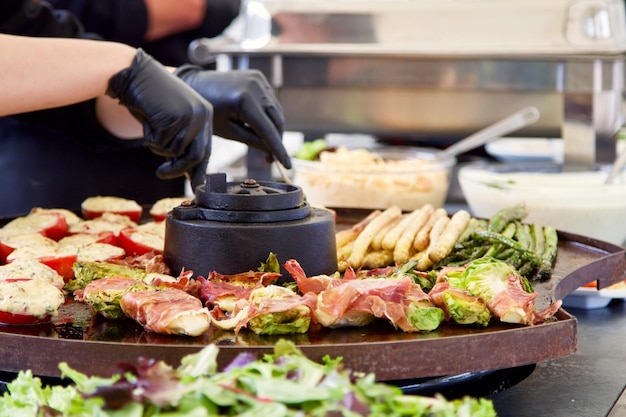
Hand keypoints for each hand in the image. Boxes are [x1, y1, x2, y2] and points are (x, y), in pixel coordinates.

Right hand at [106, 49, 211, 188]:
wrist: (132, 74)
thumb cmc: (148, 98)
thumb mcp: (171, 121)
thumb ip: (181, 142)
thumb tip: (188, 173)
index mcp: (205, 114)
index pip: (206, 149)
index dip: (198, 170)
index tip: (195, 187)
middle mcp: (203, 114)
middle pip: (196, 156)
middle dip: (178, 170)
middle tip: (160, 174)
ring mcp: (191, 116)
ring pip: (175, 152)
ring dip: (157, 146)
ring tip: (151, 125)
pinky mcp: (175, 118)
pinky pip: (160, 144)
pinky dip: (149, 137)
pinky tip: (147, 118)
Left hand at [174, 67, 290, 168]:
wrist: (196, 84)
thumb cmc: (209, 112)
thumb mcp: (228, 131)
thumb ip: (252, 141)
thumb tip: (271, 153)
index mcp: (244, 101)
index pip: (268, 130)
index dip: (279, 149)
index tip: (287, 165)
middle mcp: (256, 87)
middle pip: (277, 120)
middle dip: (277, 140)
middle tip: (269, 158)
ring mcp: (258, 80)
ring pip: (276, 110)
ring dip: (274, 128)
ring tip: (262, 142)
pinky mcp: (259, 77)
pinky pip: (270, 100)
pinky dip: (269, 114)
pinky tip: (258, 123)